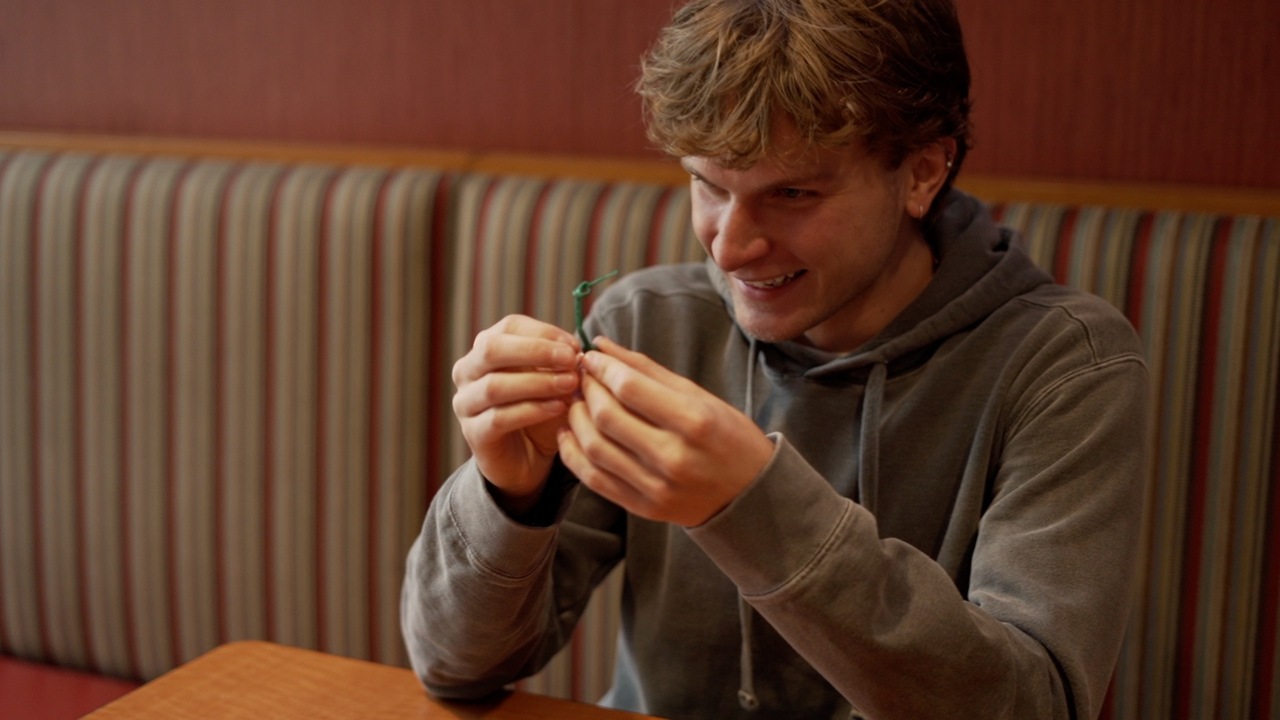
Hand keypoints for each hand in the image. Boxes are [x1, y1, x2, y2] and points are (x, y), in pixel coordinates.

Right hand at [451, 315, 581, 513]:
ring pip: (495, 385)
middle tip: (571, 360)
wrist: (527, 460)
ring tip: (570, 384)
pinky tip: (558, 408)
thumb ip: (561, 364)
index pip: (509, 326)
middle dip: (536, 352)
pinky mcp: (473, 433)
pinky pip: (499, 418)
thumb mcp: (553, 381)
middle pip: (493, 349)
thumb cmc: (541, 411)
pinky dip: (532, 410)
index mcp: (486, 349)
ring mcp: (465, 403)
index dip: (544, 332)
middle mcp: (468, 372)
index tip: (575, 346)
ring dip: (538, 383)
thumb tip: (577, 350)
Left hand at [557, 336, 773, 526]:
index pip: (630, 388)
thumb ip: (648, 371)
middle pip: (607, 416)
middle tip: (582, 376)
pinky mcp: (644, 508)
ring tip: (577, 401)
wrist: (750, 495)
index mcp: (694, 422)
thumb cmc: (728, 437)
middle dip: (586, 389)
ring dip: (576, 418)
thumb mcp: (699, 396)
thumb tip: (603, 345)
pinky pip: (594, 479)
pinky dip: (574, 453)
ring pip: (594, 448)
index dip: (602, 368)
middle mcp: (673, 457)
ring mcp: (656, 487)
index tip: (592, 356)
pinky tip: (572, 432)